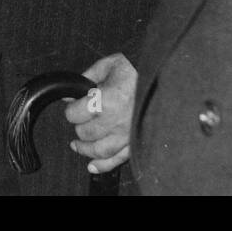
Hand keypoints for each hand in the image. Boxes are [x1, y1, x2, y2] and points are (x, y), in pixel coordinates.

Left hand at [63, 52, 136, 174]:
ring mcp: (128, 133)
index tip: (71, 108)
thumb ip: (86, 78)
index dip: (70, 110)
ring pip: (100, 150)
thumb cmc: (137, 68)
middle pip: (86, 133)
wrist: (161, 74)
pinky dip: (104, 164)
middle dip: (79, 127)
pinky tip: (93, 165)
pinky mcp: (137, 141)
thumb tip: (70, 93)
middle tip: (79, 121)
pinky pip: (119, 158)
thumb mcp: (108, 65)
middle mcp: (117, 120)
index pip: (76, 114)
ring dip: (86, 150)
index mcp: (107, 100)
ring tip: (78, 146)